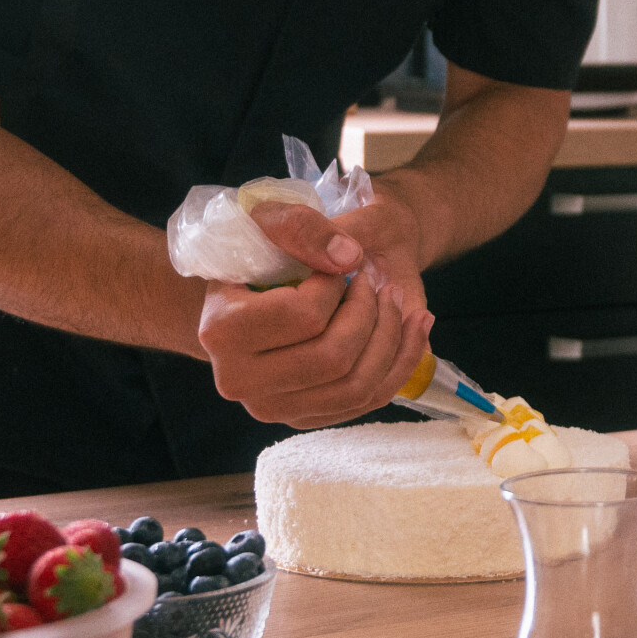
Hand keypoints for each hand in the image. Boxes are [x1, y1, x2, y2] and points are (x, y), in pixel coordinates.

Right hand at [196, 200, 434, 429]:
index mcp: (221, 331)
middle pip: (332, 357)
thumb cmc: (260, 250)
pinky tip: (416, 326)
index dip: (336, 286)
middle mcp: (238, 380)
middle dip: (371, 314)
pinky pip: (366, 401)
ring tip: (398, 299)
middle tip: (377, 281)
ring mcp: (270, 407)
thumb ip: (303, 229)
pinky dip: (402, 363)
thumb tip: (349, 258)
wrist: (246, 293)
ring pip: (354, 385)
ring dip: (392, 339)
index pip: (303, 316)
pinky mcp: (302, 418)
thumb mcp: (270, 219)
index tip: (340, 266)